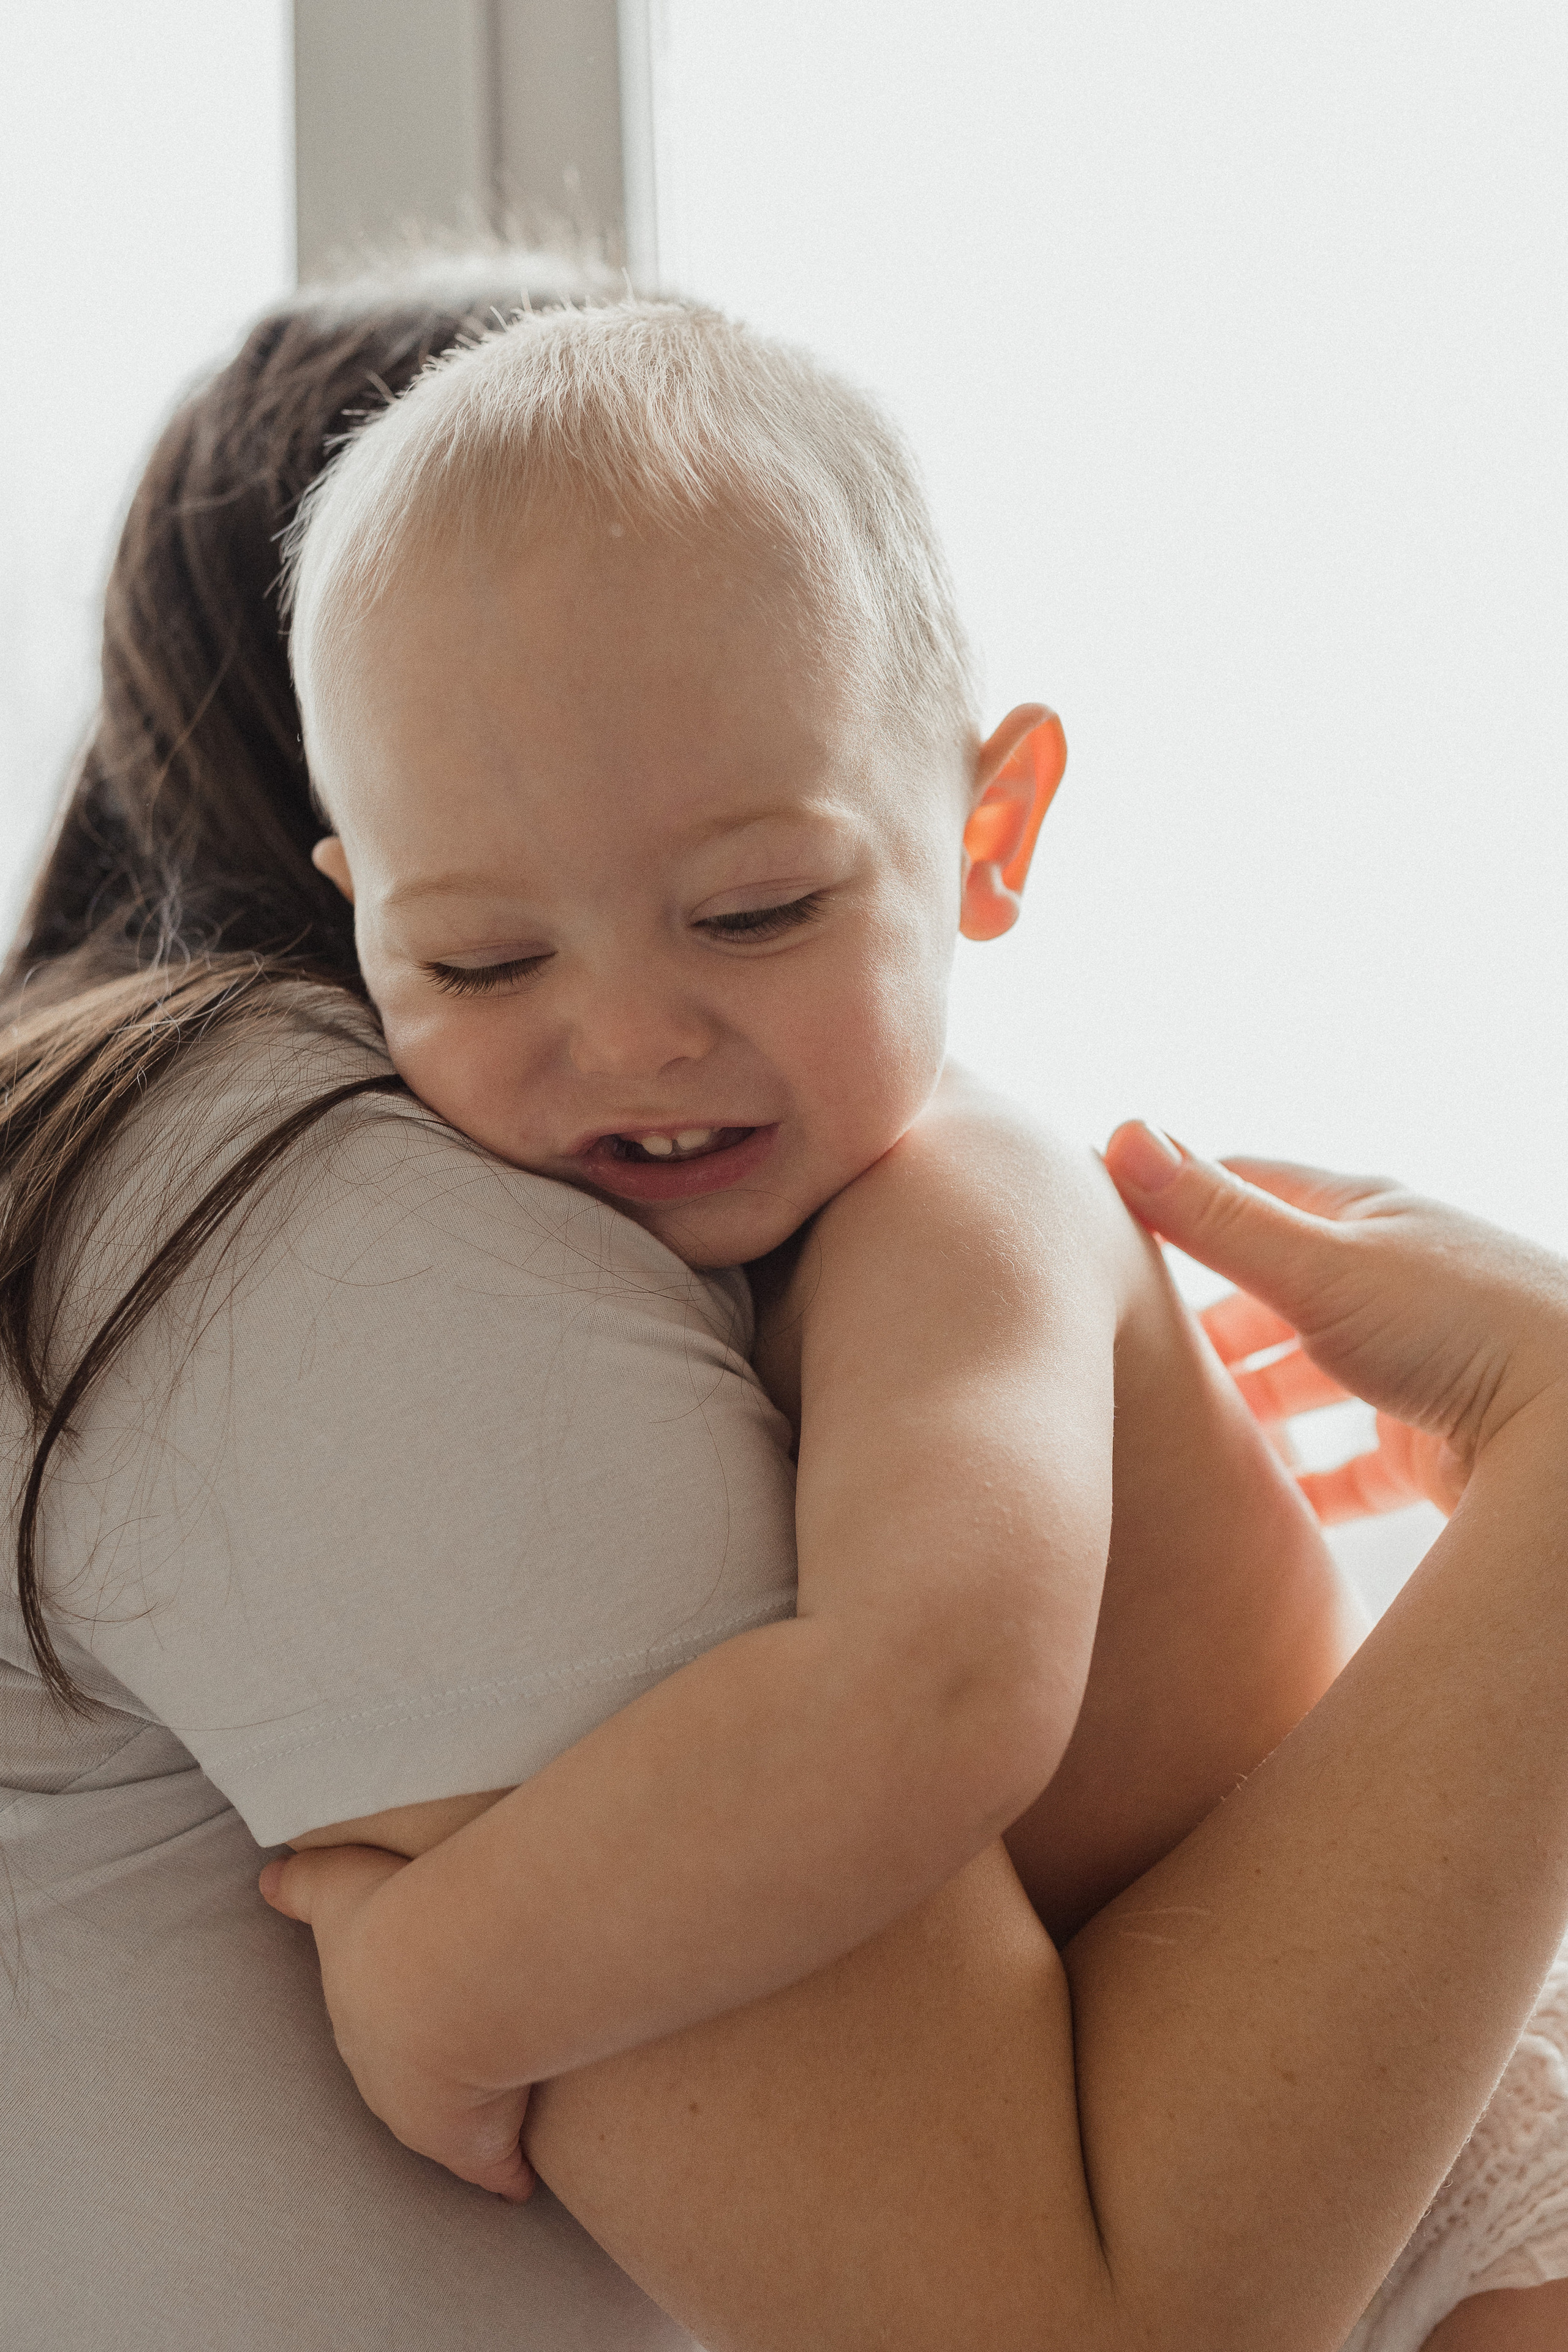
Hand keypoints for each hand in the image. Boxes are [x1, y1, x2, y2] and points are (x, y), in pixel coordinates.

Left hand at [258, 1846, 535, 2202]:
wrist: (441, 1983)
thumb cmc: (392, 1923)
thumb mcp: (332, 1886)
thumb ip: (302, 1883)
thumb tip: (267, 1881)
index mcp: (360, 2023)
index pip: (374, 2028)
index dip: (394, 2019)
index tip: (409, 2017)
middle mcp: (387, 2082)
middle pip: (405, 2079)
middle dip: (424, 2071)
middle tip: (455, 2052)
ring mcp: (433, 2120)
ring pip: (450, 2122)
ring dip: (470, 2112)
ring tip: (495, 2101)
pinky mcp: (481, 2147)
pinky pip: (498, 2169)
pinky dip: (507, 2174)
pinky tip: (519, 2182)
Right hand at [1102, 1123, 1567, 1501]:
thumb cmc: (1459, 1326)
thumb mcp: (1316, 1264)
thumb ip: (1215, 1217)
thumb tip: (1120, 1135)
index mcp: (1365, 1218)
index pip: (1248, 1189)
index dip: (1176, 1201)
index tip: (1109, 1227)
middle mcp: (1393, 1281)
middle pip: (1273, 1292)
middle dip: (1206, 1320)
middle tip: (1135, 1351)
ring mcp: (1414, 1362)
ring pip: (1309, 1377)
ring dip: (1251, 1401)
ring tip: (1184, 1430)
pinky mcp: (1431, 1444)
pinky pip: (1352, 1466)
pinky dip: (1304, 1482)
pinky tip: (1261, 1503)